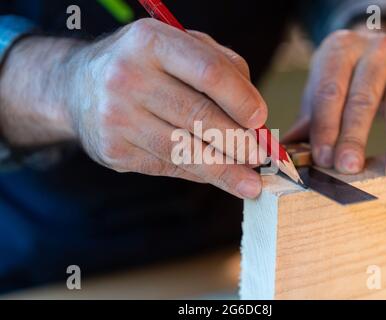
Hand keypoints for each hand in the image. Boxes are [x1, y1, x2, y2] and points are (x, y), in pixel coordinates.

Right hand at [66, 19, 267, 198]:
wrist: (79, 87)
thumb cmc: (144, 65)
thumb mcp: (179, 47)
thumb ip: (222, 67)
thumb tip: (256, 116)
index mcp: (150, 42)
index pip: (208, 72)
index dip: (241, 99)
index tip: (261, 120)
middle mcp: (127, 77)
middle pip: (198, 116)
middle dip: (238, 142)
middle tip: (263, 157)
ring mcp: (117, 118)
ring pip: (185, 151)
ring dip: (225, 171)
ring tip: (251, 183)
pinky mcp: (114, 151)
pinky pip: (168, 167)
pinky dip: (199, 174)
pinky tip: (221, 178)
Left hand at [284, 28, 385, 183]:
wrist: (370, 46)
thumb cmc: (339, 74)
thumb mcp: (319, 87)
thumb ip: (309, 118)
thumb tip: (287, 154)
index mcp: (341, 51)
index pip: (330, 93)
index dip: (326, 127)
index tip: (322, 158)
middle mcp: (375, 54)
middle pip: (363, 100)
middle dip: (355, 137)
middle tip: (350, 168)